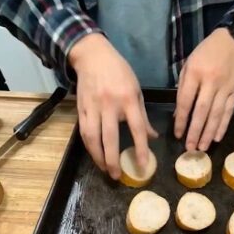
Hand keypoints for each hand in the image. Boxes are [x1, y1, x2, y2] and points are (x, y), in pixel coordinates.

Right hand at [69, 34, 158, 179]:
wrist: (93, 56)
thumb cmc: (119, 73)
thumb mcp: (136, 90)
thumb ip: (143, 115)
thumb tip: (152, 137)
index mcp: (128, 99)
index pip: (136, 128)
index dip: (140, 149)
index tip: (143, 165)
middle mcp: (110, 105)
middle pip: (110, 138)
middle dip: (113, 160)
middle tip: (116, 176)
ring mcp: (93, 107)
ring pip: (93, 138)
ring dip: (98, 157)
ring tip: (104, 170)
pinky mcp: (81, 109)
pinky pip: (84, 132)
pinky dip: (89, 147)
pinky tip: (95, 155)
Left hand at [173, 28, 233, 151]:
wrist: (232, 41)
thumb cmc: (205, 53)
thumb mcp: (188, 64)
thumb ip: (183, 87)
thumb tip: (178, 113)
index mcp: (195, 73)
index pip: (185, 100)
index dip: (181, 119)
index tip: (177, 134)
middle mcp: (211, 81)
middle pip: (202, 111)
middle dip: (195, 131)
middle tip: (190, 148)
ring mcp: (225, 87)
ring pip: (216, 114)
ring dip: (209, 133)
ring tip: (202, 147)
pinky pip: (229, 111)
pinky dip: (223, 125)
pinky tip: (217, 137)